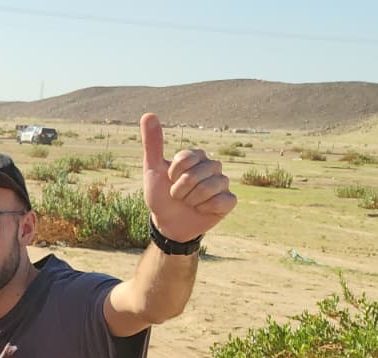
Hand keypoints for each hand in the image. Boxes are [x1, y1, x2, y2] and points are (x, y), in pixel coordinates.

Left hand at [139, 113, 235, 242]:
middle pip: (196, 175)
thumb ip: (152, 143)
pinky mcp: (229, 200)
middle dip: (180, 190)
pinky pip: (221, 201)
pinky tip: (202, 210)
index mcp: (196, 156)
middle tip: (178, 196)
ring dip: (192, 200)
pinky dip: (206, 208)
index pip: (186, 158)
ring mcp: (222, 182)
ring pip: (209, 188)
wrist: (168, 222)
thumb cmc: (161, 194)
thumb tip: (148, 114)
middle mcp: (212, 166)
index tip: (169, 179)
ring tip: (189, 203)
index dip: (173, 174)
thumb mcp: (152, 169)